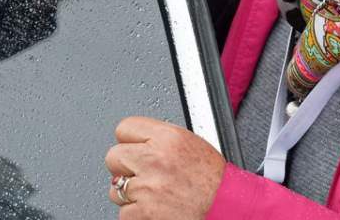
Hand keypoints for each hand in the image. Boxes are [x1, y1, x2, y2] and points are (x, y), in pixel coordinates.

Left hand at [105, 116, 224, 217]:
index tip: (134, 149)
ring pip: (115, 189)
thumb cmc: (213, 180)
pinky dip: (136, 215)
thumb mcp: (190, 143)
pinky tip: (154, 209)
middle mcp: (154, 159)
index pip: (124, 128)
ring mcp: (147, 188)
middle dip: (125, 168)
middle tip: (142, 175)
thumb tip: (134, 143)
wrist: (226, 208)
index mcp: (167, 137)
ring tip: (154, 195)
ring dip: (131, 195)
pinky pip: (124, 213)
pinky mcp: (143, 213)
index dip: (129, 141)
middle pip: (113, 157)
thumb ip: (158, 139)